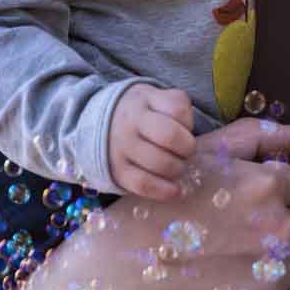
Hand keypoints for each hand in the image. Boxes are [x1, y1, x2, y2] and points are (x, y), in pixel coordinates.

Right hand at [67, 116, 289, 289]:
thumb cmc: (156, 208)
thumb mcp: (201, 158)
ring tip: (265, 266)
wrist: (113, 271)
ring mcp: (274, 271)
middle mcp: (277, 226)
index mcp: (265, 184)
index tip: (259, 208)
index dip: (282, 197)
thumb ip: (254, 138)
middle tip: (258, 238)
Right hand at [108, 83, 196, 199]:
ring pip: (159, 163)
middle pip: (170, 136)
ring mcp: (121, 147)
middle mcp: (130, 122)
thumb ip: (175, 105)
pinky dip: (163, 191)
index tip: (185, 129)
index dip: (189, 122)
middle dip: (187, 148)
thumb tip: (191, 130)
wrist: (99, 126)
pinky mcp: (117, 171)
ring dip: (177, 169)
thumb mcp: (154, 98)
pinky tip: (174, 191)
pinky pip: (143, 184)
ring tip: (177, 168)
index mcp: (143, 100)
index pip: (177, 109)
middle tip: (186, 153)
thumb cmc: (140, 113)